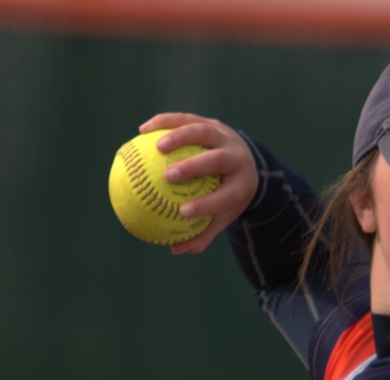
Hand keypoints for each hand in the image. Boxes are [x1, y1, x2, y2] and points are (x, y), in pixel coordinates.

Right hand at [137, 113, 258, 254]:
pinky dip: (165, 122)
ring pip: (203, 131)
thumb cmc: (227, 194)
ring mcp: (225, 136)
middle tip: (169, 176)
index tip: (182, 212)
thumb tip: (175, 250)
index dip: (206, 204)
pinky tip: (143, 130)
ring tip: (156, 146)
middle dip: (194, 166)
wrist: (247, 160)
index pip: (226, 195)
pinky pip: (187, 119)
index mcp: (241, 184)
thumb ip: (201, 233)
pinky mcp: (212, 122)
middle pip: (217, 159)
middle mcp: (236, 157)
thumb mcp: (222, 215)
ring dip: (179, 136)